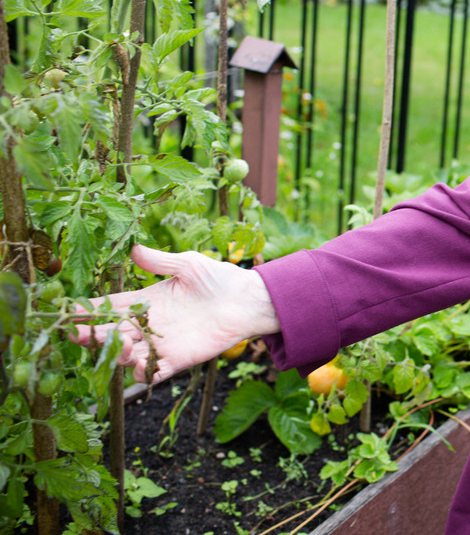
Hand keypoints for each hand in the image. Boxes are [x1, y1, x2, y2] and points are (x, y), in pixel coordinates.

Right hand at [71, 244, 279, 383]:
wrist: (246, 300)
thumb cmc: (219, 278)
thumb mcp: (188, 264)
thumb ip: (160, 261)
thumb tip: (133, 248)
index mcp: (147, 300)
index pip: (110, 307)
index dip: (90, 311)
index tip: (69, 313)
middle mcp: (149, 324)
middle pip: (111, 333)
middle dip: (93, 335)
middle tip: (79, 334)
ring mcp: (162, 343)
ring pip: (127, 355)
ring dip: (116, 353)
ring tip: (114, 345)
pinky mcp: (178, 359)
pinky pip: (155, 372)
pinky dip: (143, 372)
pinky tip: (137, 366)